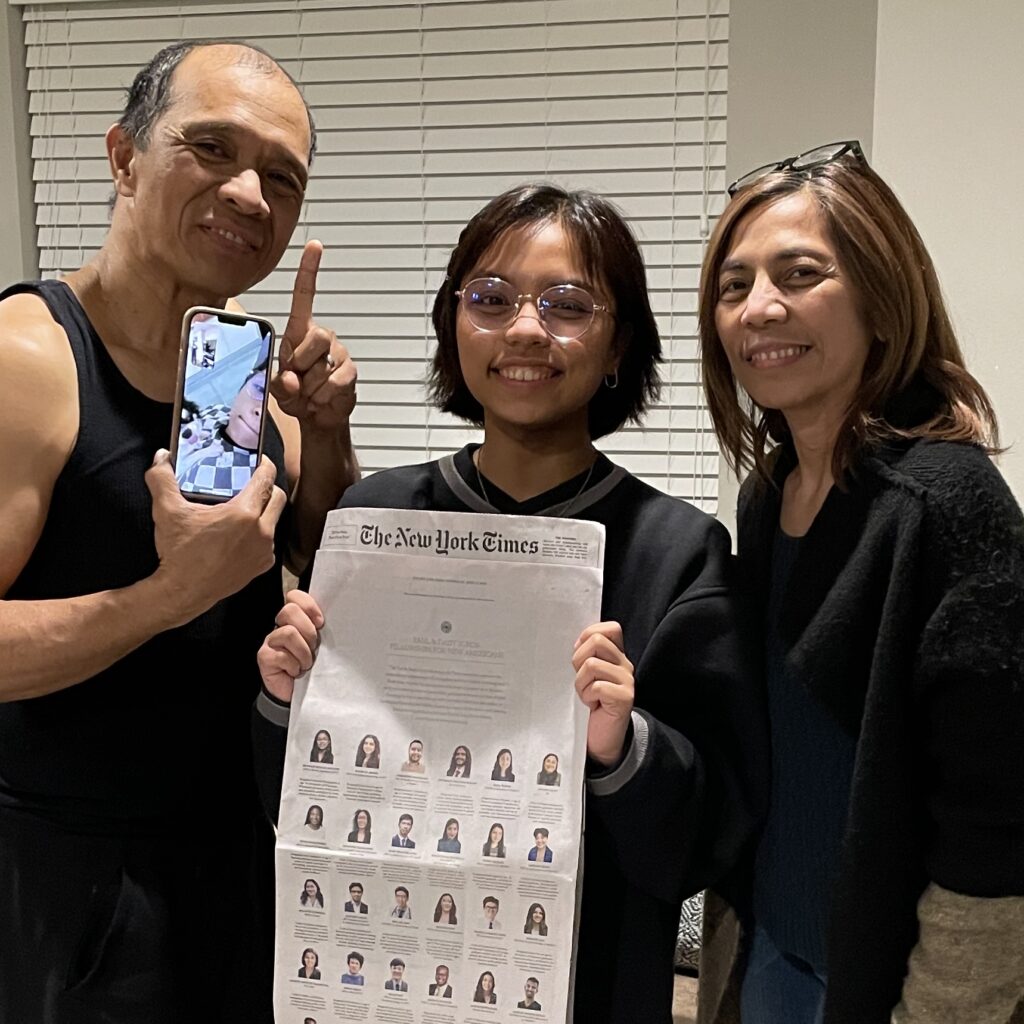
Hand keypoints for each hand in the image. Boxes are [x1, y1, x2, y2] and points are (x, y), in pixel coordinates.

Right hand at [145, 451, 286, 625]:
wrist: (182, 592)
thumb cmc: (179, 553)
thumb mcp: (167, 511)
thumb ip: (162, 479)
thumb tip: (161, 457)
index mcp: (244, 513)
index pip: (266, 479)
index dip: (264, 466)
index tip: (260, 461)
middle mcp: (262, 531)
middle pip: (277, 498)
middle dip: (267, 487)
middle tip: (252, 484)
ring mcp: (265, 550)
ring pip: (274, 521)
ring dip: (263, 512)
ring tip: (243, 509)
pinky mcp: (262, 565)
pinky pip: (269, 542)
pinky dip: (259, 534)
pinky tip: (240, 534)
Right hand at [257, 590, 324, 702]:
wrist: (297, 694)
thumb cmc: (312, 667)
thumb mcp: (321, 645)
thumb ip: (321, 629)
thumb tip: (337, 616)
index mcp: (295, 619)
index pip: (295, 597)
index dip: (308, 605)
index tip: (321, 622)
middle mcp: (280, 626)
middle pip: (290, 611)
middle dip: (308, 630)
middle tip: (314, 647)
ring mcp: (270, 641)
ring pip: (288, 633)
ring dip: (303, 652)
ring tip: (306, 663)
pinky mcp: (265, 657)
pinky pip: (281, 655)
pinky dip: (294, 666)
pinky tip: (296, 671)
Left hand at [271, 240, 356, 431]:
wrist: (317, 418)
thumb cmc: (296, 395)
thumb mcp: (276, 388)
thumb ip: (278, 382)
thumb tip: (292, 378)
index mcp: (300, 332)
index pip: (305, 296)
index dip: (309, 271)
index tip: (315, 246)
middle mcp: (322, 338)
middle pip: (316, 336)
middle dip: (302, 362)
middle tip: (297, 379)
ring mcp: (338, 354)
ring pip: (323, 365)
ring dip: (310, 386)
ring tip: (308, 393)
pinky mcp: (350, 373)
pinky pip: (335, 382)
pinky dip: (322, 396)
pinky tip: (320, 400)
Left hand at [572, 621, 634, 766]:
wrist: (603, 739)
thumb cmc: (592, 704)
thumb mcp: (587, 676)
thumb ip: (586, 656)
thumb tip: (576, 643)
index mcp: (617, 656)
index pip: (611, 628)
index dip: (589, 635)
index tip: (579, 654)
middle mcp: (625, 665)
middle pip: (596, 641)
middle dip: (579, 659)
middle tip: (582, 679)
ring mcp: (627, 681)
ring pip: (592, 664)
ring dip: (581, 683)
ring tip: (587, 695)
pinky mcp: (624, 698)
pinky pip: (596, 686)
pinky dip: (587, 696)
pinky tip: (592, 705)